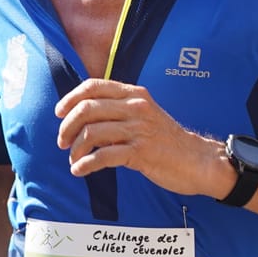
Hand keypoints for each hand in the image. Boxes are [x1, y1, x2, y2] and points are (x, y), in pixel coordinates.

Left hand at [54, 78, 232, 197]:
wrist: (198, 160)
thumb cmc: (167, 140)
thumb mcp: (145, 114)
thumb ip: (120, 110)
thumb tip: (85, 115)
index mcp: (135, 94)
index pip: (94, 86)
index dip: (70, 98)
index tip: (59, 113)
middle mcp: (136, 107)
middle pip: (87, 109)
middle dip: (67, 127)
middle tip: (62, 142)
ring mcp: (139, 129)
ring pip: (92, 133)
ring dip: (76, 149)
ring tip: (73, 159)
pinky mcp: (141, 152)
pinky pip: (103, 156)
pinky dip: (86, 165)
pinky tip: (80, 171)